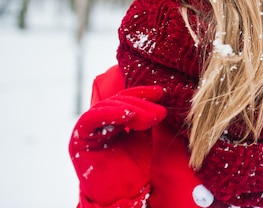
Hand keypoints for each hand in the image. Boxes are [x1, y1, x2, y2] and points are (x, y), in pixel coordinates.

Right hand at [69, 86, 166, 206]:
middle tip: (159, 112)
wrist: (123, 195)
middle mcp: (98, 122)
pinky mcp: (78, 140)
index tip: (160, 92)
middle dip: (140, 104)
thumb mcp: (143, 136)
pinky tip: (128, 114)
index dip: (142, 93)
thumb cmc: (133, 168)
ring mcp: (87, 130)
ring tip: (150, 117)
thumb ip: (145, 117)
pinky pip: (91, 119)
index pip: (126, 98)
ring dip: (130, 108)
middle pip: (117, 101)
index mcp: (112, 120)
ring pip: (106, 107)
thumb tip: (157, 98)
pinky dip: (110, 113)